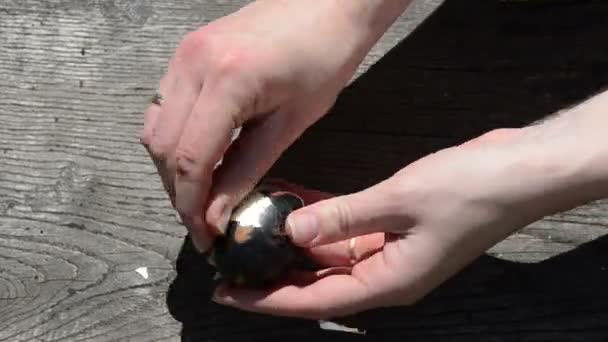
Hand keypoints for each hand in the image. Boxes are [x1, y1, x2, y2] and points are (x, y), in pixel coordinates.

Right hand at [139, 0, 408, 251]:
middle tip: (202, 220)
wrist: (327, 3)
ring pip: (154, 128)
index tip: (204, 236)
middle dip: (177, 191)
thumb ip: (247, 170)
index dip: (191, 205)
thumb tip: (215, 215)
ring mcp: (183, 54)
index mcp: (227, 80)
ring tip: (200, 194)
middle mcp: (192, 64)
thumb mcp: (291, 123)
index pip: (189, 159)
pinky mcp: (185, 52)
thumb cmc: (325, 59)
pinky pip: (163, 106)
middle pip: (162, 147)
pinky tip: (200, 156)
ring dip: (172, 167)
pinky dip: (175, 139)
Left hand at [211, 127, 601, 318]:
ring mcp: (392, 254)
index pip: (314, 302)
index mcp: (388, 282)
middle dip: (275, 274)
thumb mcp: (399, 201)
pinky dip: (321, 223)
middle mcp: (386, 276)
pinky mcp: (396, 231)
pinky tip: (294, 204)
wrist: (518, 173)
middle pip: (318, 285)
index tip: (228, 294)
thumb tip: (291, 230)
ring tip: (255, 231)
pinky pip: (348, 235)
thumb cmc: (470, 191)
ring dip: (295, 246)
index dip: (268, 299)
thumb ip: (343, 217)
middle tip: (233, 261)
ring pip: (330, 259)